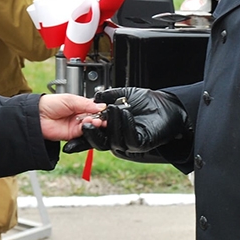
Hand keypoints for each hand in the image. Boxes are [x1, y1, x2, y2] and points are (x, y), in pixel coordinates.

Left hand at [38, 94, 103, 141]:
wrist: (37, 115)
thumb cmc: (50, 104)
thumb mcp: (70, 99)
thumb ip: (86, 104)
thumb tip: (101, 106)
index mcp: (80, 106)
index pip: (95, 108)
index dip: (101, 110)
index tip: (105, 110)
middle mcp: (79, 116)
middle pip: (95, 118)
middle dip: (99, 118)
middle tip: (101, 117)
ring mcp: (76, 126)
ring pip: (91, 127)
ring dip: (95, 124)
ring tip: (95, 120)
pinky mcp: (72, 135)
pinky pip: (84, 134)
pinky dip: (88, 130)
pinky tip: (88, 124)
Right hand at [62, 87, 188, 154]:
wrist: (171, 106)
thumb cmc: (150, 102)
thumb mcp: (124, 95)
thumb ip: (107, 97)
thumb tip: (93, 99)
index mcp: (111, 129)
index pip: (93, 136)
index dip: (80, 140)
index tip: (68, 144)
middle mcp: (119, 138)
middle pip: (99, 143)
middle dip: (90, 134)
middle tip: (85, 122)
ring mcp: (130, 143)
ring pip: (113, 140)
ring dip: (111, 124)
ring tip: (113, 108)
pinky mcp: (142, 143)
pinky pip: (130, 138)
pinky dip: (125, 124)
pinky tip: (124, 112)